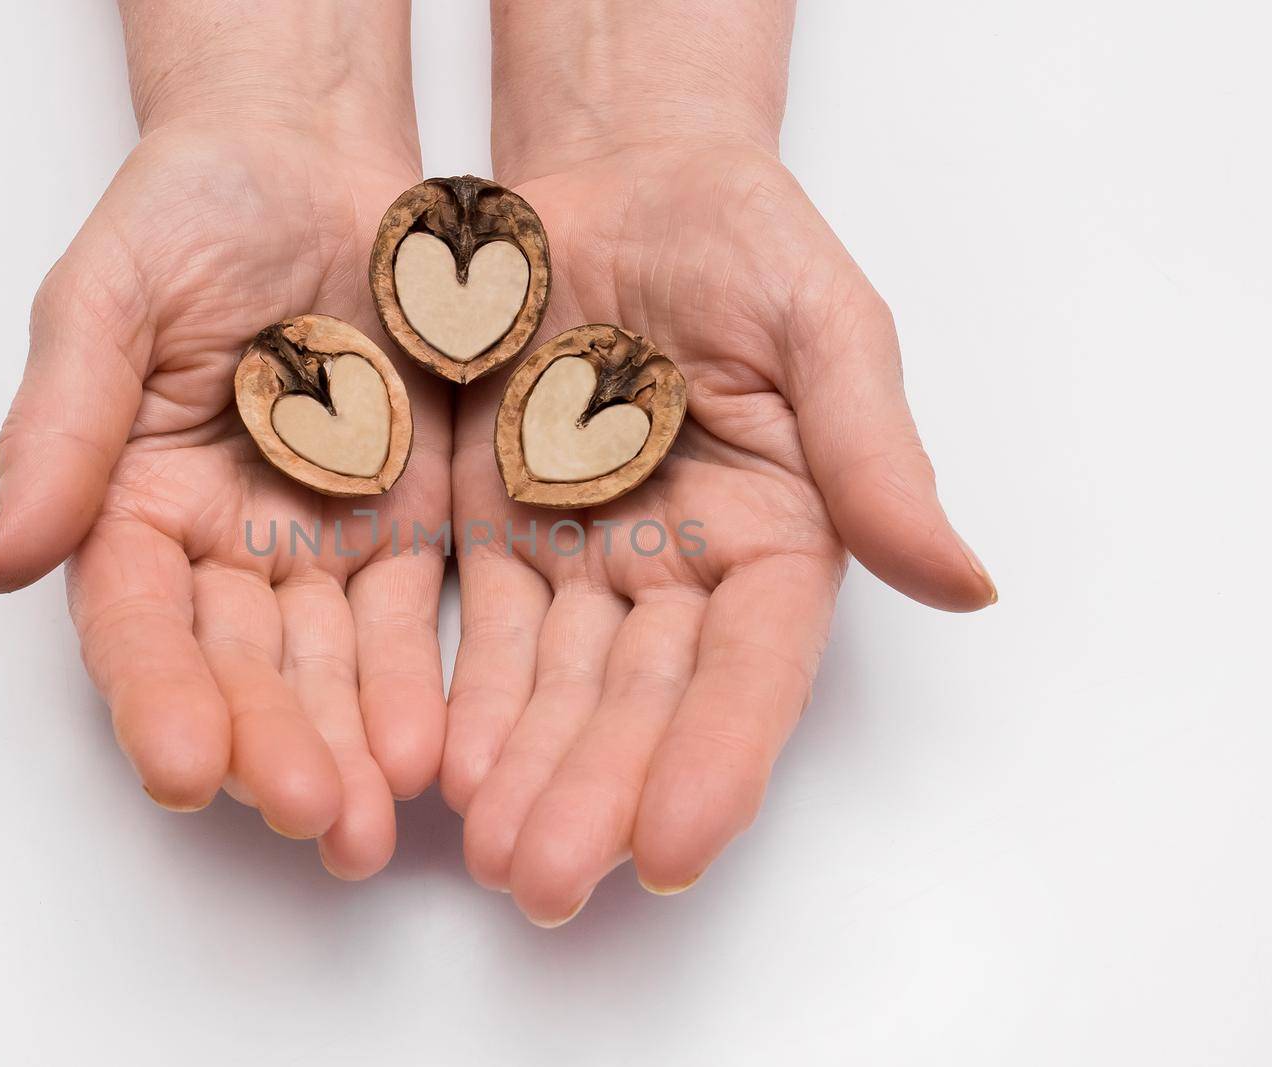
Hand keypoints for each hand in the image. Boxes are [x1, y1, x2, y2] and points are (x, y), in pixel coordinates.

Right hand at [0, 2, 447, 878]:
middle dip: (276, 746)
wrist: (319, 165)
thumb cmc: (194, 210)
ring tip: (379, 825)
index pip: (137, 622)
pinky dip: (421, 684)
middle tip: (318, 821)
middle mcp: (219, 549)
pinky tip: (438, 747)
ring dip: (352, 746)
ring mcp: (316, 547)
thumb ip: (62, 429)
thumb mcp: (109, 299)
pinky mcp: (403, 530)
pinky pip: (411, 622)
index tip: (187, 767)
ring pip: (329, 667)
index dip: (159, 695)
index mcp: (131, 506)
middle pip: (241, 667)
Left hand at [445, 1, 993, 923]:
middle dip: (597, 793)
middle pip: (643, 700)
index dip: (716, 757)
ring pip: (560, 687)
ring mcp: (589, 558)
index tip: (676, 850)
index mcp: (779, 532)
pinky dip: (465, 697)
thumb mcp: (821, 323)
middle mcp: (685, 569)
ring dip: (525, 771)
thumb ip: (871, 451)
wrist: (615, 179)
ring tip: (489, 854)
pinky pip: (485, 631)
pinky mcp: (500, 532)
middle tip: (546, 884)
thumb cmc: (736, 234)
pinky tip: (441, 764)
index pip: (751, 667)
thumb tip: (961, 582)